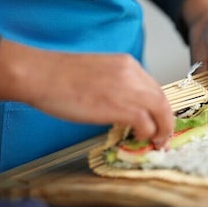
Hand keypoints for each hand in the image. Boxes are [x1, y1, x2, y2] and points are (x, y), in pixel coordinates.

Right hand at [0, 39, 173, 146]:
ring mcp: (128, 89)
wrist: (40, 74)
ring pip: (161, 111)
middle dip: (166, 121)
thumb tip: (125, 105)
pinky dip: (148, 133)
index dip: (160, 108)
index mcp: (127, 64)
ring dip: (162, 130)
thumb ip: (117, 84)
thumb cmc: (60, 75)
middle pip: (162, 100)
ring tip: (156, 142)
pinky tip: (139, 138)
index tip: (159, 121)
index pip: (155, 88)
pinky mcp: (119, 106)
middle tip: (163, 137)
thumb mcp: (99, 73)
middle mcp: (132, 74)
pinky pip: (146, 123)